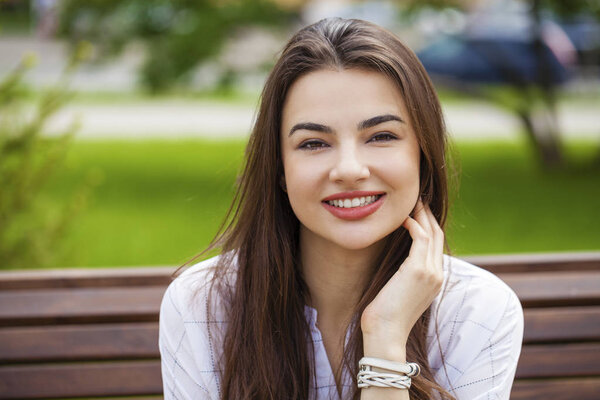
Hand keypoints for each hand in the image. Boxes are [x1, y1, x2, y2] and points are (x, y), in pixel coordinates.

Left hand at [361, 198, 443, 357]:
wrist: (385, 333)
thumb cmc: (386, 315)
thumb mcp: (399, 290)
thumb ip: (403, 274)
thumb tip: (394, 260)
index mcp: (435, 279)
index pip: (436, 245)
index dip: (428, 224)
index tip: (416, 211)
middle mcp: (437, 274)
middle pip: (437, 234)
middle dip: (427, 214)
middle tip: (415, 198)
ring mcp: (431, 272)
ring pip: (431, 232)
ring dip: (421, 214)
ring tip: (410, 201)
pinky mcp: (418, 270)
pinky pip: (421, 238)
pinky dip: (413, 224)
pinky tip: (401, 218)